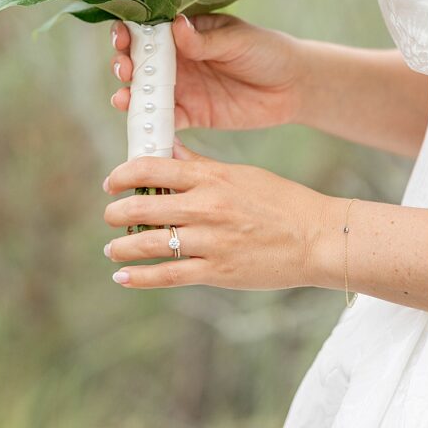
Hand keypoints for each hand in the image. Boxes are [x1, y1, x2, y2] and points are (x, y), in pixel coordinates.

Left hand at [103, 139, 326, 289]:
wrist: (317, 238)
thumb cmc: (281, 202)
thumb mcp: (239, 173)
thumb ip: (200, 165)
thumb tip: (169, 150)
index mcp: (212, 177)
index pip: (153, 168)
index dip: (123, 175)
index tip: (111, 182)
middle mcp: (207, 207)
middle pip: (145, 205)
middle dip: (117, 212)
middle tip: (109, 216)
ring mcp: (211, 241)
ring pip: (151, 243)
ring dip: (122, 246)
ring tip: (111, 248)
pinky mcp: (218, 272)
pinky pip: (170, 275)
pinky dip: (141, 278)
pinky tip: (123, 277)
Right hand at [110, 14, 303, 130]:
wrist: (293, 87)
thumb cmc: (266, 51)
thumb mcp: (236, 39)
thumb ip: (205, 39)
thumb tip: (175, 26)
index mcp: (184, 31)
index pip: (148, 28)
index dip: (130, 31)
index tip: (122, 36)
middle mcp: (176, 58)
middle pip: (138, 60)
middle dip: (123, 63)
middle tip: (125, 69)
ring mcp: (181, 87)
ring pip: (144, 91)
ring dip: (129, 93)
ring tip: (124, 97)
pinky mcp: (190, 114)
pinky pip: (163, 120)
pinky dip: (149, 123)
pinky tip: (142, 124)